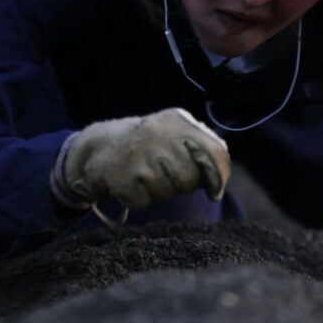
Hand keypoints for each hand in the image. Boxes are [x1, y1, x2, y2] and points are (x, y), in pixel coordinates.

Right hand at [56, 108, 230, 211]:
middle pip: (190, 178)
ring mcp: (137, 155)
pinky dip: (139, 198)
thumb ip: (202, 145)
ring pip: (167, 192)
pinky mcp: (121, 177)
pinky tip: (131, 182)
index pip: (214, 151)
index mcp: (176, 121)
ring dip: (160, 191)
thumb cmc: (149, 144)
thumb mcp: (174, 131)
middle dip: (183, 185)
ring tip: (146, 175)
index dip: (220, 176)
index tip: (216, 191)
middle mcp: (157, 134)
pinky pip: (144, 201)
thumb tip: (221, 174)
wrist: (100, 146)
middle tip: (167, 175)